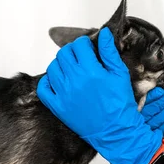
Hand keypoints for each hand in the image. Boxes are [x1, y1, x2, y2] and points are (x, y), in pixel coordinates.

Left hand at [36, 27, 162, 163]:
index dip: (84, 43)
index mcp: (91, 71)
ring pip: (52, 68)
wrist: (115, 130)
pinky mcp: (57, 106)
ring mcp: (63, 94)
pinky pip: (43, 88)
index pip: (78, 45)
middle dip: (72, 51)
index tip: (87, 47)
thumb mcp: (120, 74)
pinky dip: (47, 82)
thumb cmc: (119, 104)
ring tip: (70, 69)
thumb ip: (110, 52)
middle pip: (63, 54)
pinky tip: (58, 82)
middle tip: (80, 57)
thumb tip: (104, 34)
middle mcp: (74, 81)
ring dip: (60, 64)